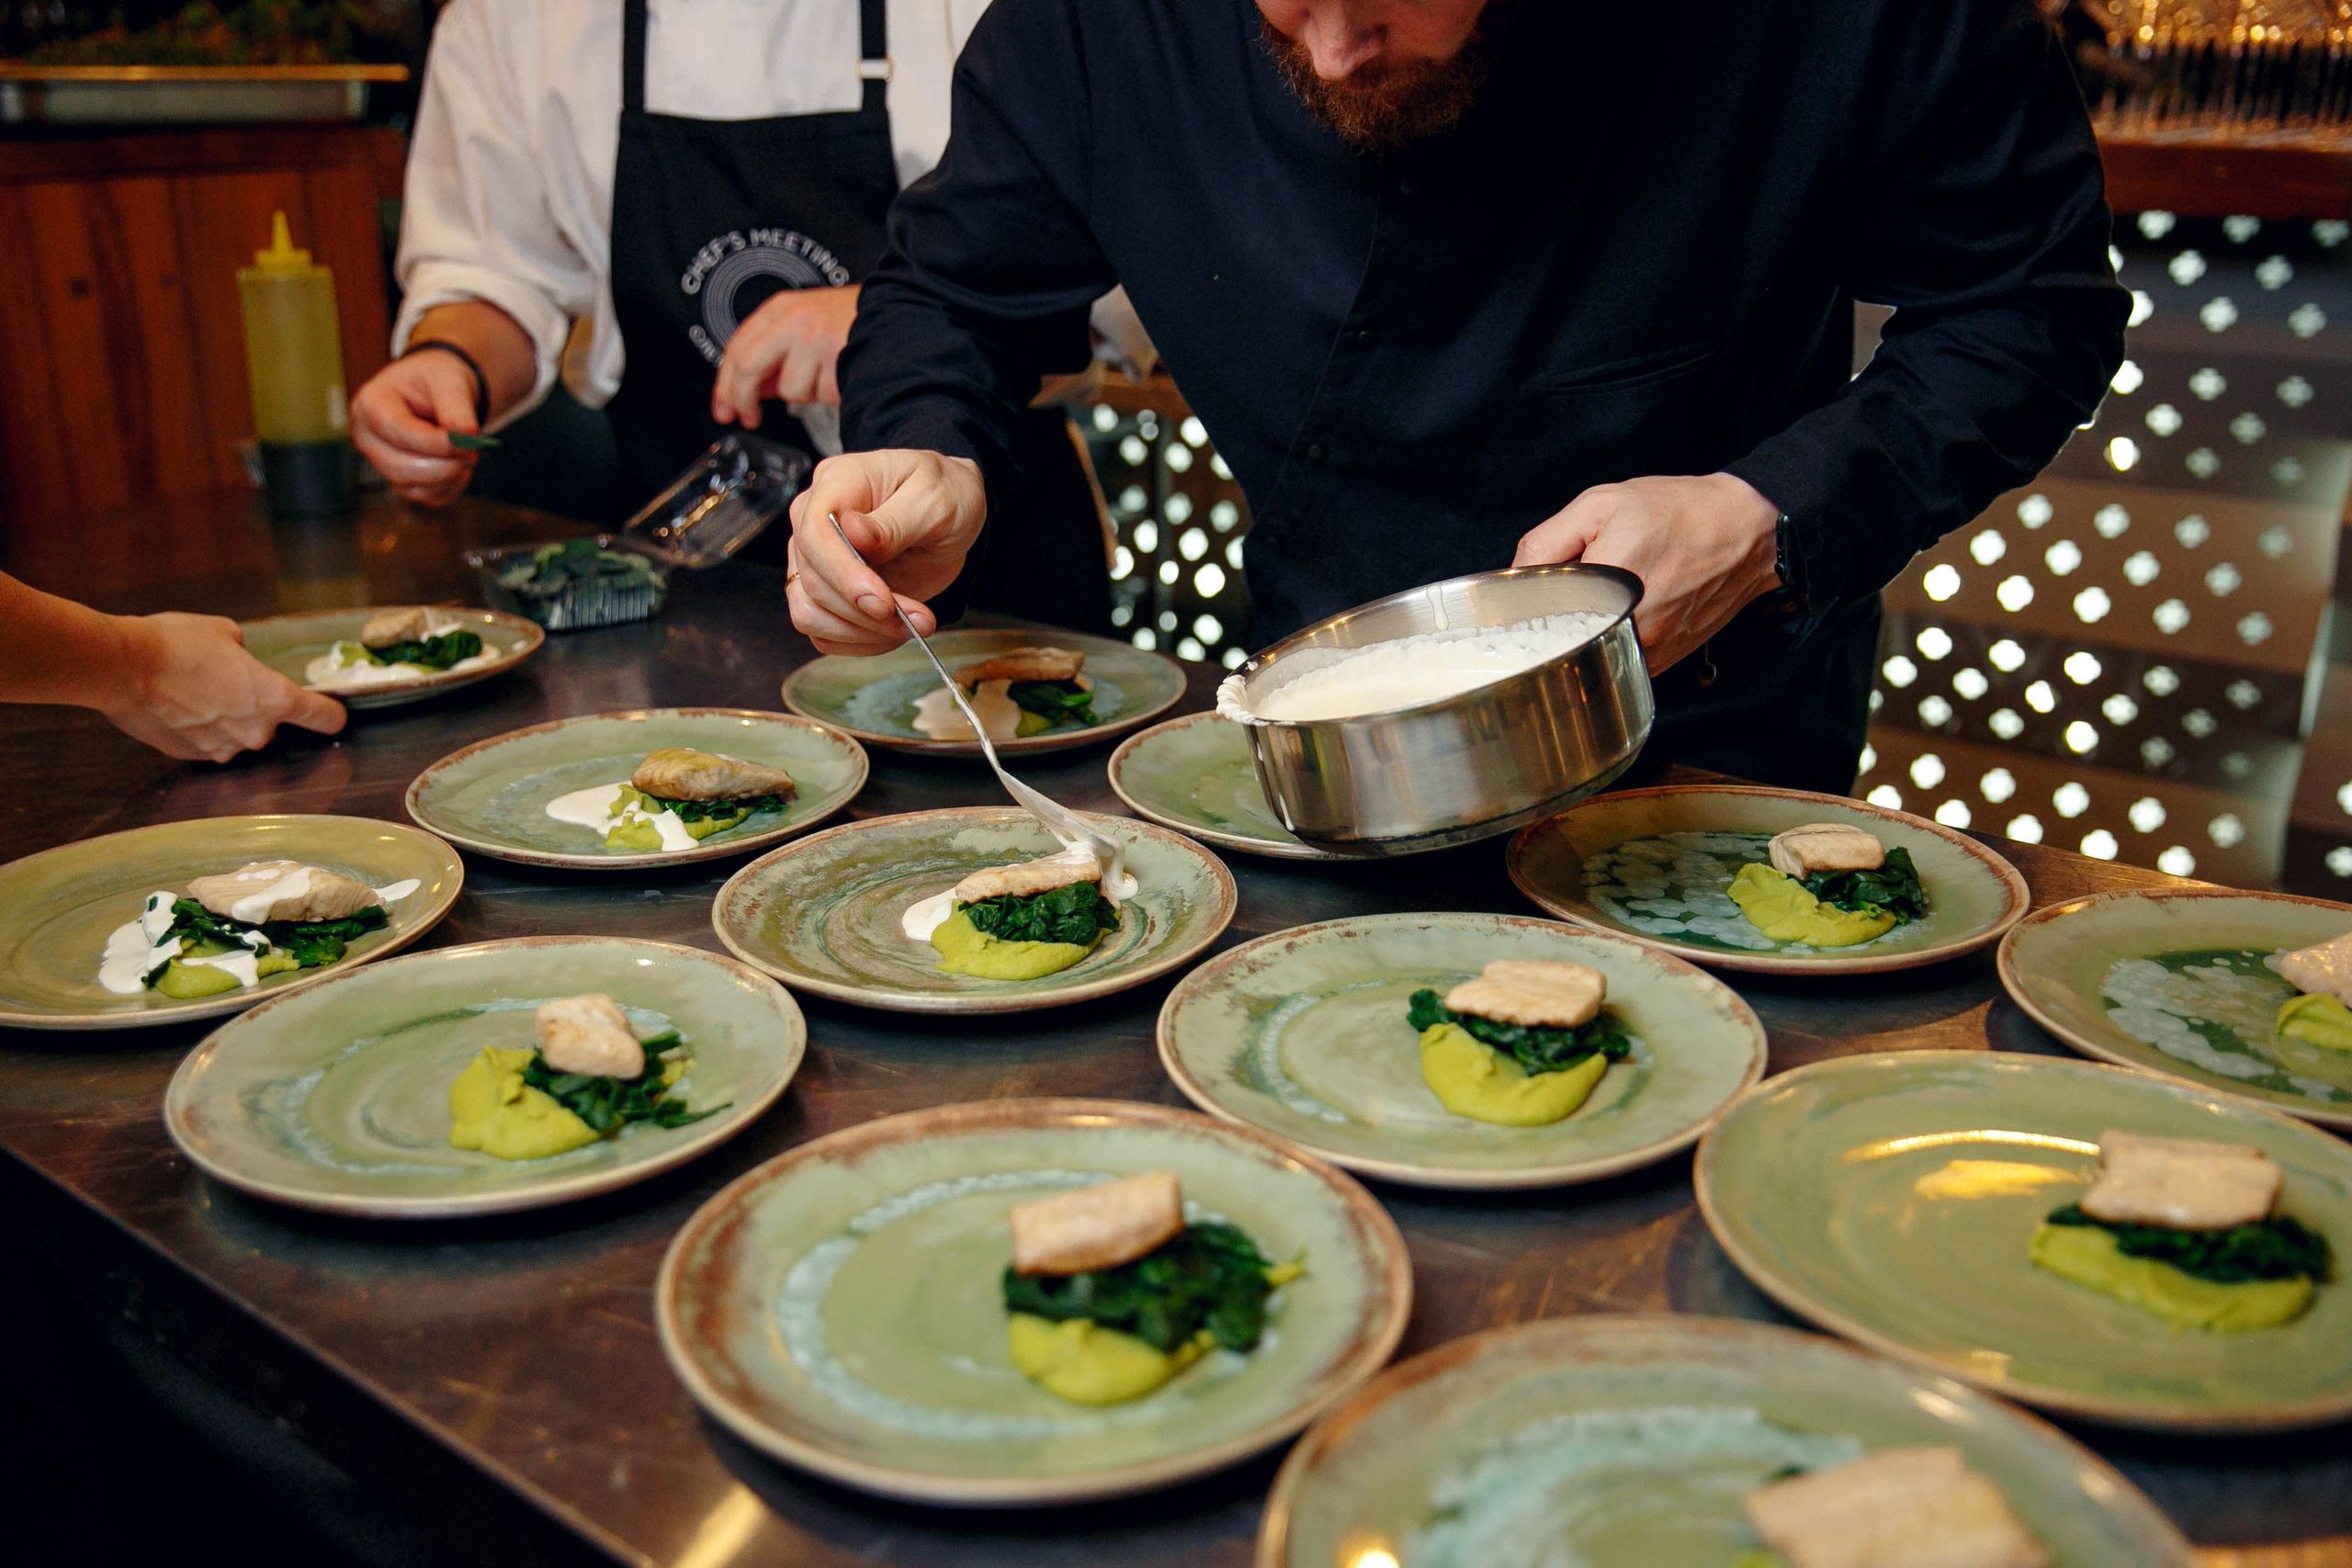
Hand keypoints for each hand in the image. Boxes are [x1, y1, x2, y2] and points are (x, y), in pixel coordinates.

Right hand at [101, 613, 347, 762]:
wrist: (120, 667)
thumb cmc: (175, 644)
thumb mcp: (224, 632)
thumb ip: (245, 653)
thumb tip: (241, 658)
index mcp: (275, 700)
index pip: (326, 718)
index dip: (330, 713)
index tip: (328, 710)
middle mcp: (256, 732)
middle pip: (274, 726)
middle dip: (259, 709)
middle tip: (229, 684)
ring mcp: (224, 749)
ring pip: (239, 737)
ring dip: (228, 721)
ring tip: (197, 693)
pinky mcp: (193, 756)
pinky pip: (210, 744)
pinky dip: (201, 731)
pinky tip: (180, 708)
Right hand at [350, 351, 481, 505]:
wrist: (437, 392)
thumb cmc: (436, 380)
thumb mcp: (449, 380)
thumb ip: (456, 407)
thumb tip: (467, 436)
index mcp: (371, 403)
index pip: (395, 430)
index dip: (432, 442)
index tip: (466, 442)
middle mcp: (368, 437)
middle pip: (398, 466)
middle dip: (443, 464)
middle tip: (474, 451)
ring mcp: (381, 463)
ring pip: (412, 487)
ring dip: (449, 476)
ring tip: (469, 453)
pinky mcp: (401, 482)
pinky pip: (428, 496)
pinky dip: (451, 485)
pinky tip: (460, 463)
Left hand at [712, 285, 861, 426]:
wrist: (892, 311)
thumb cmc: (844, 321)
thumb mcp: (800, 324)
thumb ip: (771, 353)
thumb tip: (753, 390)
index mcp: (779, 309)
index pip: (737, 349)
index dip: (725, 386)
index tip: (724, 408)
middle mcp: (794, 322)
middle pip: (748, 368)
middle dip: (743, 399)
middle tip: (749, 418)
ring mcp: (817, 341)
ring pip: (789, 390)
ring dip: (802, 393)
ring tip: (821, 375)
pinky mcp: (839, 362)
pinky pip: (820, 395)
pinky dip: (826, 393)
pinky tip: (837, 374)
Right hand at [784, 449, 987, 654]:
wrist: (953, 514)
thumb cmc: (945, 494)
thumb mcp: (935, 500)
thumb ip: (894, 521)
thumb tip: (853, 531)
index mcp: (836, 483)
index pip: (814, 534)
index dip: (843, 575)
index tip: (883, 602)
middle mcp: (812, 520)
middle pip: (811, 582)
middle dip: (864, 612)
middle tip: (919, 618)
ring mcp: (813, 558)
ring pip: (809, 613)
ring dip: (862, 632)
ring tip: (914, 625)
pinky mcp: (825, 591)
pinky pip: (824, 632)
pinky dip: (860, 642)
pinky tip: (895, 631)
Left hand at [1512, 473, 1780, 673]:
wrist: (1744, 531)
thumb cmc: (1676, 511)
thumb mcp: (1600, 505)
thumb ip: (1546, 541)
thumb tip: (1514, 576)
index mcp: (1609, 583)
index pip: (1538, 612)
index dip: (1526, 601)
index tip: (1531, 589)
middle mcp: (1631, 626)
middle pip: (1560, 637)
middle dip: (1553, 615)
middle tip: (1569, 587)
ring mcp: (1648, 651)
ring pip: (1587, 651)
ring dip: (1581, 629)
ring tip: (1602, 594)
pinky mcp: (1660, 663)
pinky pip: (1614, 657)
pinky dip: (1607, 638)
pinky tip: (1620, 610)